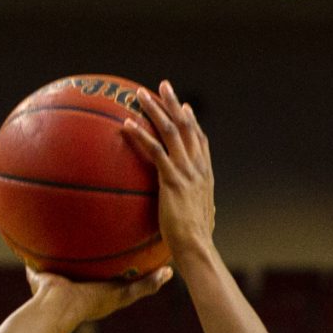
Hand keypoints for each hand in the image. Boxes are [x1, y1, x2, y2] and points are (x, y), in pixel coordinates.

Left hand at [24, 265, 171, 327]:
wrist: (54, 308)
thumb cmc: (44, 298)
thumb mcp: (40, 278)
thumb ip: (36, 270)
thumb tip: (25, 262)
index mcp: (90, 296)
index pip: (106, 286)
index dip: (116, 279)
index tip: (124, 269)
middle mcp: (104, 299)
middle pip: (126, 288)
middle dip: (140, 280)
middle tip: (155, 270)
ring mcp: (113, 300)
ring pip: (138, 289)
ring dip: (153, 281)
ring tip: (168, 270)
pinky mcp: (118, 298)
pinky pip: (139, 289)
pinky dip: (153, 282)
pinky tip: (167, 273)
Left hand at [121, 81, 217, 262]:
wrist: (196, 247)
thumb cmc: (195, 242)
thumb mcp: (200, 219)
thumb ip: (196, 209)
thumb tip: (193, 214)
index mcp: (205, 175)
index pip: (200, 141)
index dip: (192, 122)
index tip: (185, 107)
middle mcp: (198, 168)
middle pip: (187, 126)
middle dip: (174, 103)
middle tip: (163, 85)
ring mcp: (187, 172)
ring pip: (172, 131)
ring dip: (155, 110)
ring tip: (139, 95)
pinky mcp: (172, 180)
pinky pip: (155, 151)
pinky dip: (141, 135)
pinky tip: (127, 125)